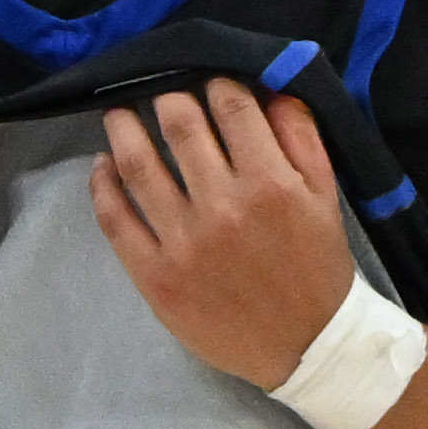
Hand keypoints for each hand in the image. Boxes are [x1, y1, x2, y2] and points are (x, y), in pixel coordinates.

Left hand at [93, 77, 359, 387]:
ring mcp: (184, 242)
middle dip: (166, 99)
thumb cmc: (318, 266)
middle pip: (179, 127)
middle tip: (158, 94)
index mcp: (272, 184)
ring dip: (122, 130)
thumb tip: (271, 89)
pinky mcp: (155, 275)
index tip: (207, 84)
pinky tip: (102, 166)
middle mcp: (225, 207)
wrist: (308, 345)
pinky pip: (115, 219)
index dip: (216, 85)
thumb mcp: (326, 197)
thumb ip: (301, 139)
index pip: (232, 108)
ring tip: (117, 115)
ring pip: (137, 165)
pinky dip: (102, 184)